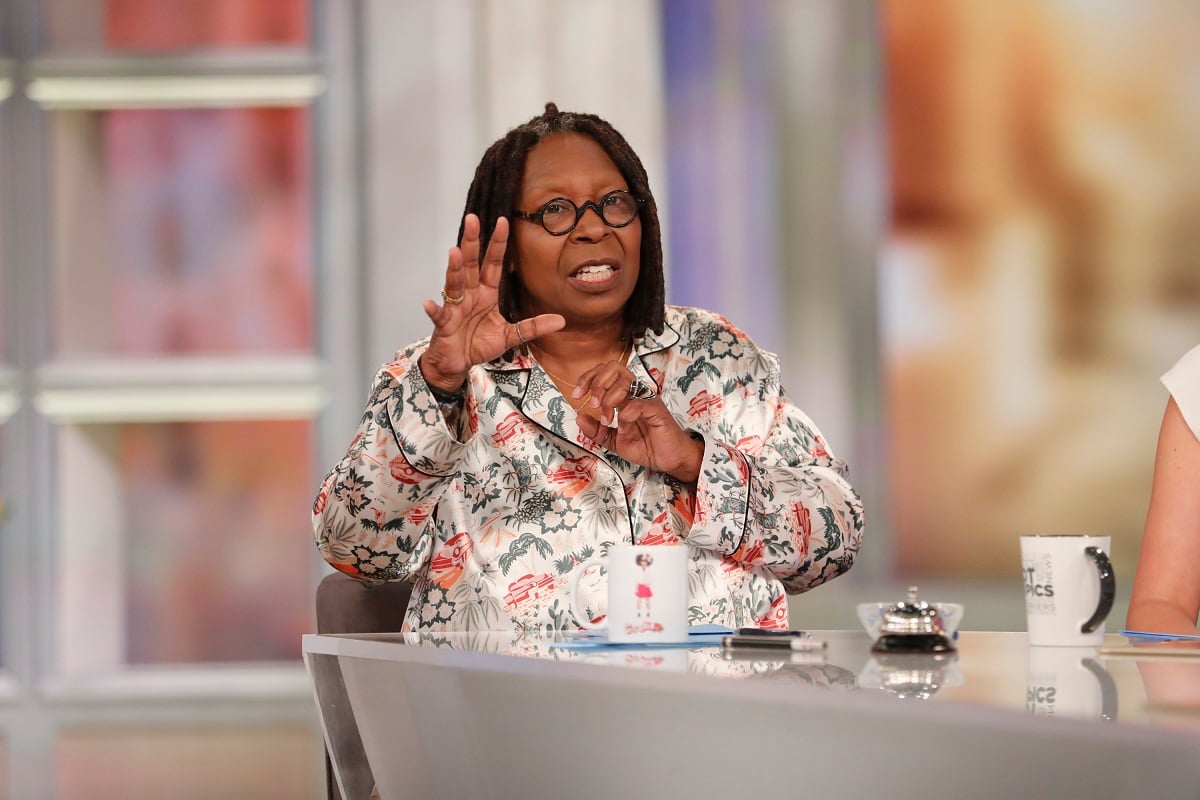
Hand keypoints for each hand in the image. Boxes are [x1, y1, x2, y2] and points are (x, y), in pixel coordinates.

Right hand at [420, 214, 563, 390]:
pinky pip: (438, 315)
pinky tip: (429, 303)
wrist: (457, 363)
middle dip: (472, 243)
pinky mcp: (444, 324)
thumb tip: (560, 321)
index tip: (503, 222)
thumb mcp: (510, 336)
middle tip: (473, 219)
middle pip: (471, 265)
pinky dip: (433, 310)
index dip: (498, 244)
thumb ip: (532, 327)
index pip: (493, 264)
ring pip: (454, 284)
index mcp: (486, 294)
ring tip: (455, 253)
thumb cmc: (478, 345)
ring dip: (454, 269)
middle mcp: (470, 295)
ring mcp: (455, 308)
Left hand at [573, 365, 703, 482]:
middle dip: (597, 383)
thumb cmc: (647, 446)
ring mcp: (647, 399)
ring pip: (624, 383)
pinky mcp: (657, 410)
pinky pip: (638, 403)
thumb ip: (596, 431)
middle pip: (613, 368)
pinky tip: (624, 429)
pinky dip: (625, 416)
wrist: (669, 460)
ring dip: (609, 401)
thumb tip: (579, 418)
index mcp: (625, 395)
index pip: (605, 372)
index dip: (588, 378)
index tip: (577, 395)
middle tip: (592, 404)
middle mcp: (636, 392)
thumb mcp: (613, 440)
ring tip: (607, 420)